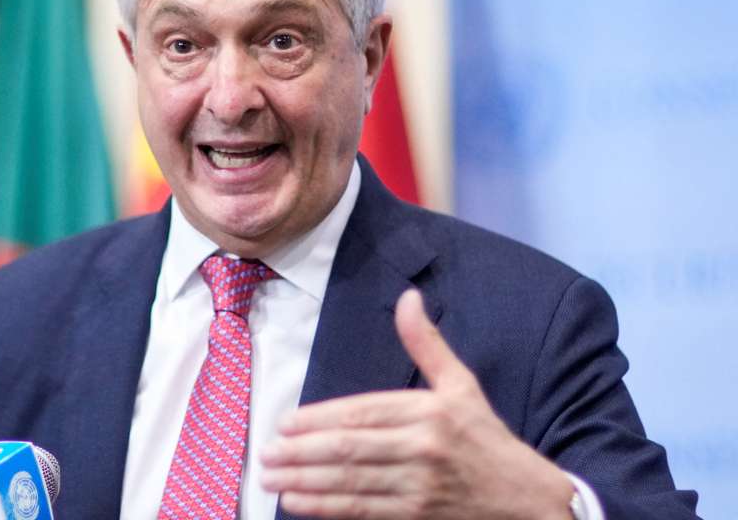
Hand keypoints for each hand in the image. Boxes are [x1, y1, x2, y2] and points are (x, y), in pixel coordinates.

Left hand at [259, 289, 573, 518]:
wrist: (529, 501)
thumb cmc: (487, 439)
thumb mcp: (462, 385)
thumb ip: (426, 344)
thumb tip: (408, 297)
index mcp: (431, 411)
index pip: (363, 413)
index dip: (320, 419)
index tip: (284, 424)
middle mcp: (424, 447)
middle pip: (351, 448)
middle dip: (302, 451)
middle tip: (266, 453)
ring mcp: (421, 486)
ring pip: (352, 481)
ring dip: (306, 480)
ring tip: (270, 476)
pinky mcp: (418, 515)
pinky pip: (364, 510)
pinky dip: (327, 507)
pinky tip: (297, 502)